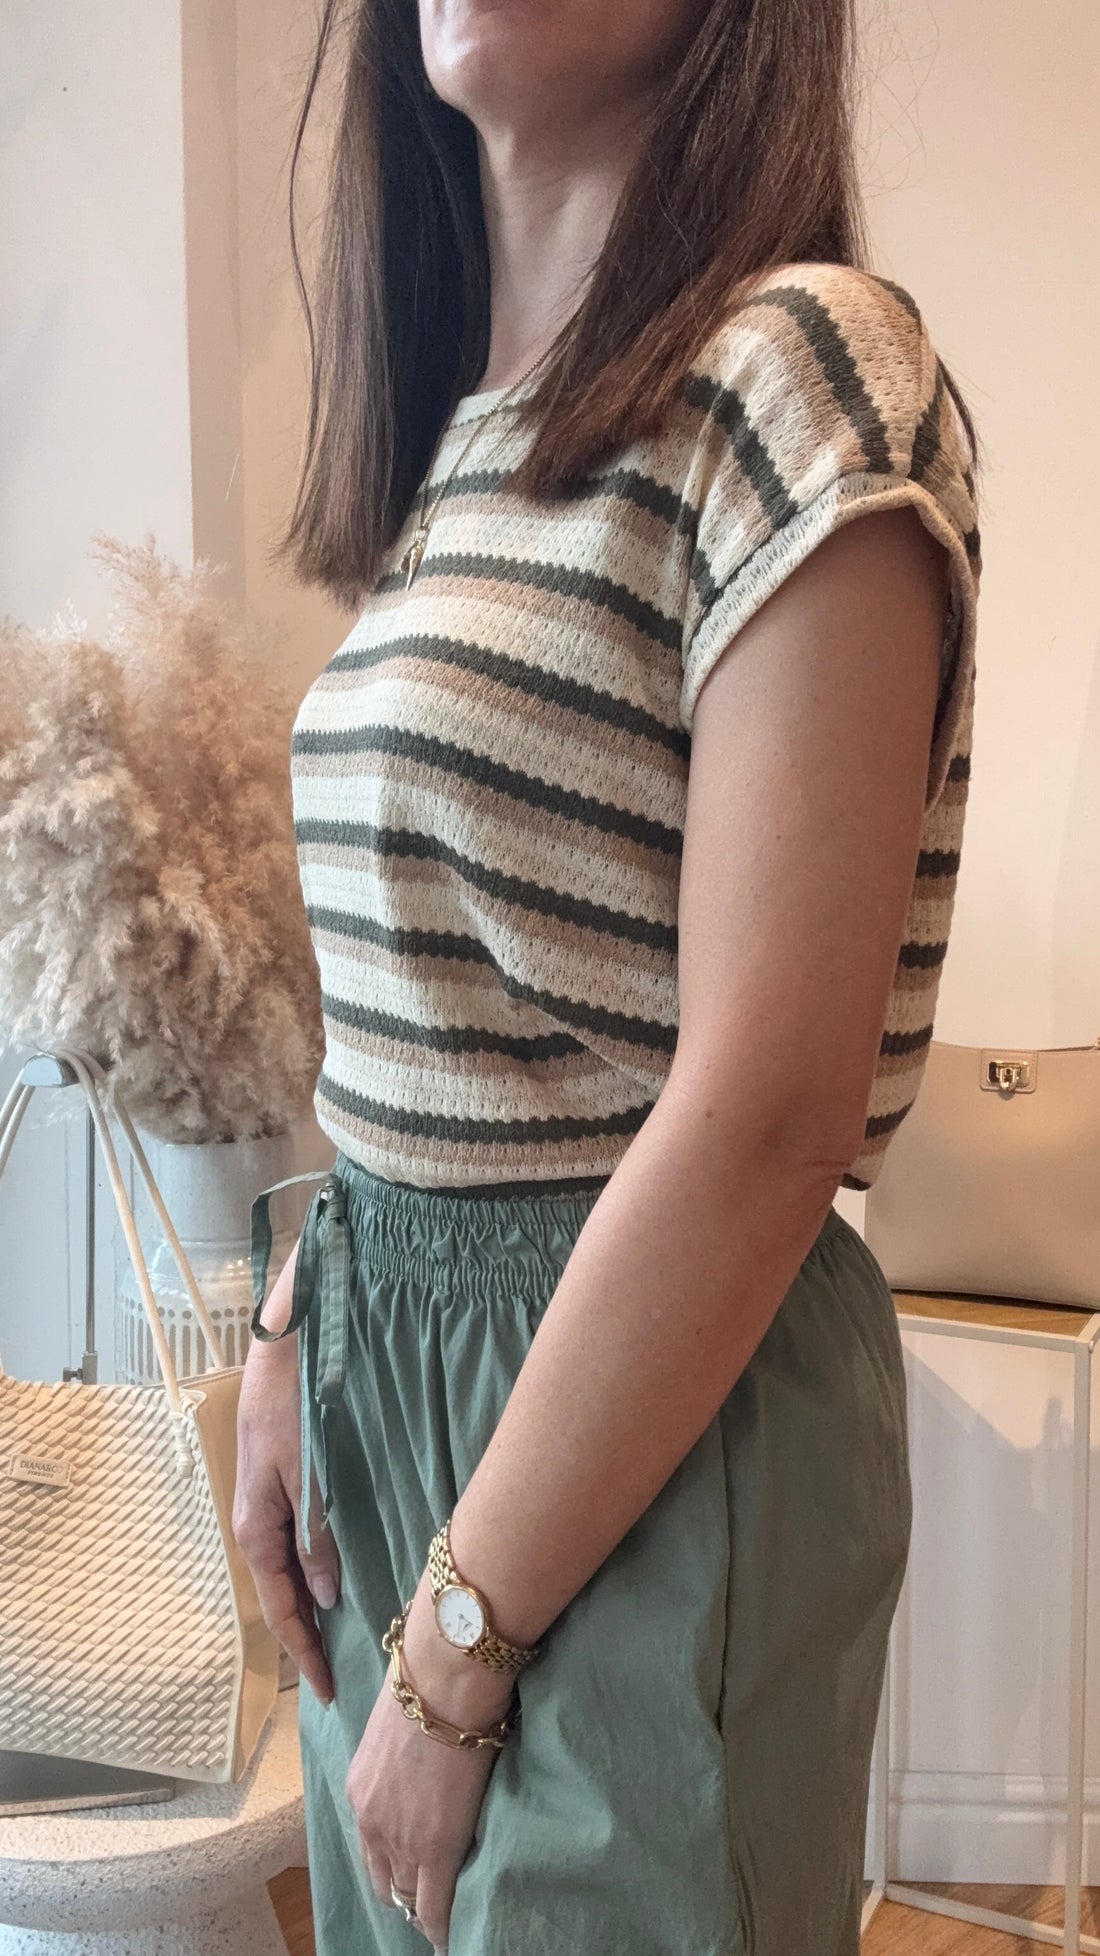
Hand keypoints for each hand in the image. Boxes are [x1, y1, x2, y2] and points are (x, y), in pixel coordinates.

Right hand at [232, 1325, 340, 1705]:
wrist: (279, 1358)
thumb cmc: (290, 1413)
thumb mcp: (306, 1478)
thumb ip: (315, 1537)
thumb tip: (324, 1597)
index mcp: (255, 1531)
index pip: (281, 1610)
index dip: (302, 1654)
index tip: (326, 1691)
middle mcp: (254, 1528)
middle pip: (280, 1601)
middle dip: (302, 1644)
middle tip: (332, 1683)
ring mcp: (263, 1512)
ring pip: (285, 1579)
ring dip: (305, 1615)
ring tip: (331, 1649)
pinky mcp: (275, 1495)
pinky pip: (290, 1553)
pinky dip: (306, 1581)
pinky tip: (325, 1590)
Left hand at [347, 1568, 516, 1949]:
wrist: (445, 1676)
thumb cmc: (430, 1681)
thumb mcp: (400, 1722)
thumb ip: (404, 1751)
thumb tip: (422, 1751)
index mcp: (362, 1788)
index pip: (372, 1845)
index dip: (392, 1863)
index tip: (409, 1874)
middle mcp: (370, 1820)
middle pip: (384, 1877)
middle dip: (404, 1891)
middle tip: (427, 1899)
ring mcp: (399, 1838)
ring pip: (408, 1894)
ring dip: (425, 1907)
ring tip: (444, 1919)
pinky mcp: (433, 1848)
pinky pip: (434, 1906)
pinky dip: (442, 1926)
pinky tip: (452, 1937)